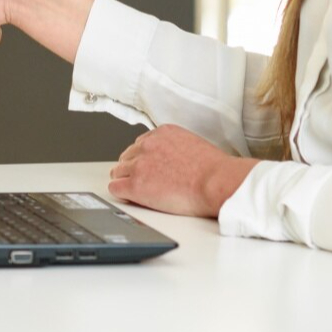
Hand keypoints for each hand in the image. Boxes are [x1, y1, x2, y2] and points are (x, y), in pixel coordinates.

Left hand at [106, 124, 258, 217]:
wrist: (217, 182)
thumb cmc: (215, 170)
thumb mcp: (194, 145)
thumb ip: (175, 148)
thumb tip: (171, 159)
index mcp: (163, 133)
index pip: (141, 144)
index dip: (144, 159)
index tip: (148, 168)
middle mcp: (147, 145)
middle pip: (127, 157)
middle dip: (133, 169)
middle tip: (144, 181)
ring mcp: (139, 164)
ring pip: (118, 172)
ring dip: (126, 181)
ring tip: (140, 191)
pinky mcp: (136, 184)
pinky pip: (115, 188)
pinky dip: (122, 194)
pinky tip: (132, 198)